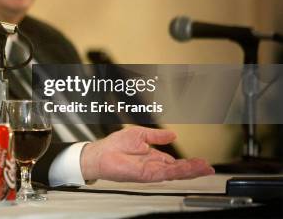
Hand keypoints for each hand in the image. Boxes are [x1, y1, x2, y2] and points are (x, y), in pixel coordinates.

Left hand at [80, 126, 213, 181]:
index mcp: (153, 156)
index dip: (189, 162)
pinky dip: (177, 171)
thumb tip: (172, 134)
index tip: (202, 161)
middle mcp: (153, 165)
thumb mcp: (140, 134)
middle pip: (178, 169)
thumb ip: (157, 136)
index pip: (175, 162)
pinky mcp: (145, 174)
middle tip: (209, 168)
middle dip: (194, 168)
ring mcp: (150, 171)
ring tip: (204, 168)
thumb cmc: (113, 146)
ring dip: (190, 171)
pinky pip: (164, 173)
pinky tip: (187, 169)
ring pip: (175, 173)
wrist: (100, 154)